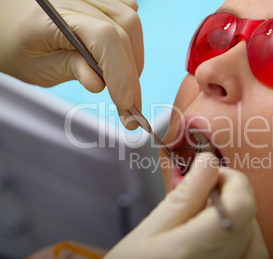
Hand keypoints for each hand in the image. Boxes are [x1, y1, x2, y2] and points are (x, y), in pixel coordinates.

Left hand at [0, 0, 142, 128]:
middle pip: (123, 32)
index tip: (126, 103)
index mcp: (52, 14)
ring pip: (130, 22)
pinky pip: (126, 11)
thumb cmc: (16, 43)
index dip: (121, 71)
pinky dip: (131, 38)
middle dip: (131, 74)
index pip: (104, 38)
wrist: (7, 22)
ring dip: (134, 58)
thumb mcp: (38, 67)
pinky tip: (122, 56)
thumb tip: (99, 84)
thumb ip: (70, 69)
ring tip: (125, 84)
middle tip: (130, 107)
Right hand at [96, 153, 268, 258]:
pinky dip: (245, 242)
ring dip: (242, 220)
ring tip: (211, 215)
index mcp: (192, 250)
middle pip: (249, 221)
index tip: (214, 174)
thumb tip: (209, 162)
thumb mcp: (150, 228)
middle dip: (232, 196)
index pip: (241, 207)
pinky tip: (222, 236)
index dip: (235, 182)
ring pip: (256, 244)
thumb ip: (185, 196)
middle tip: (205, 191)